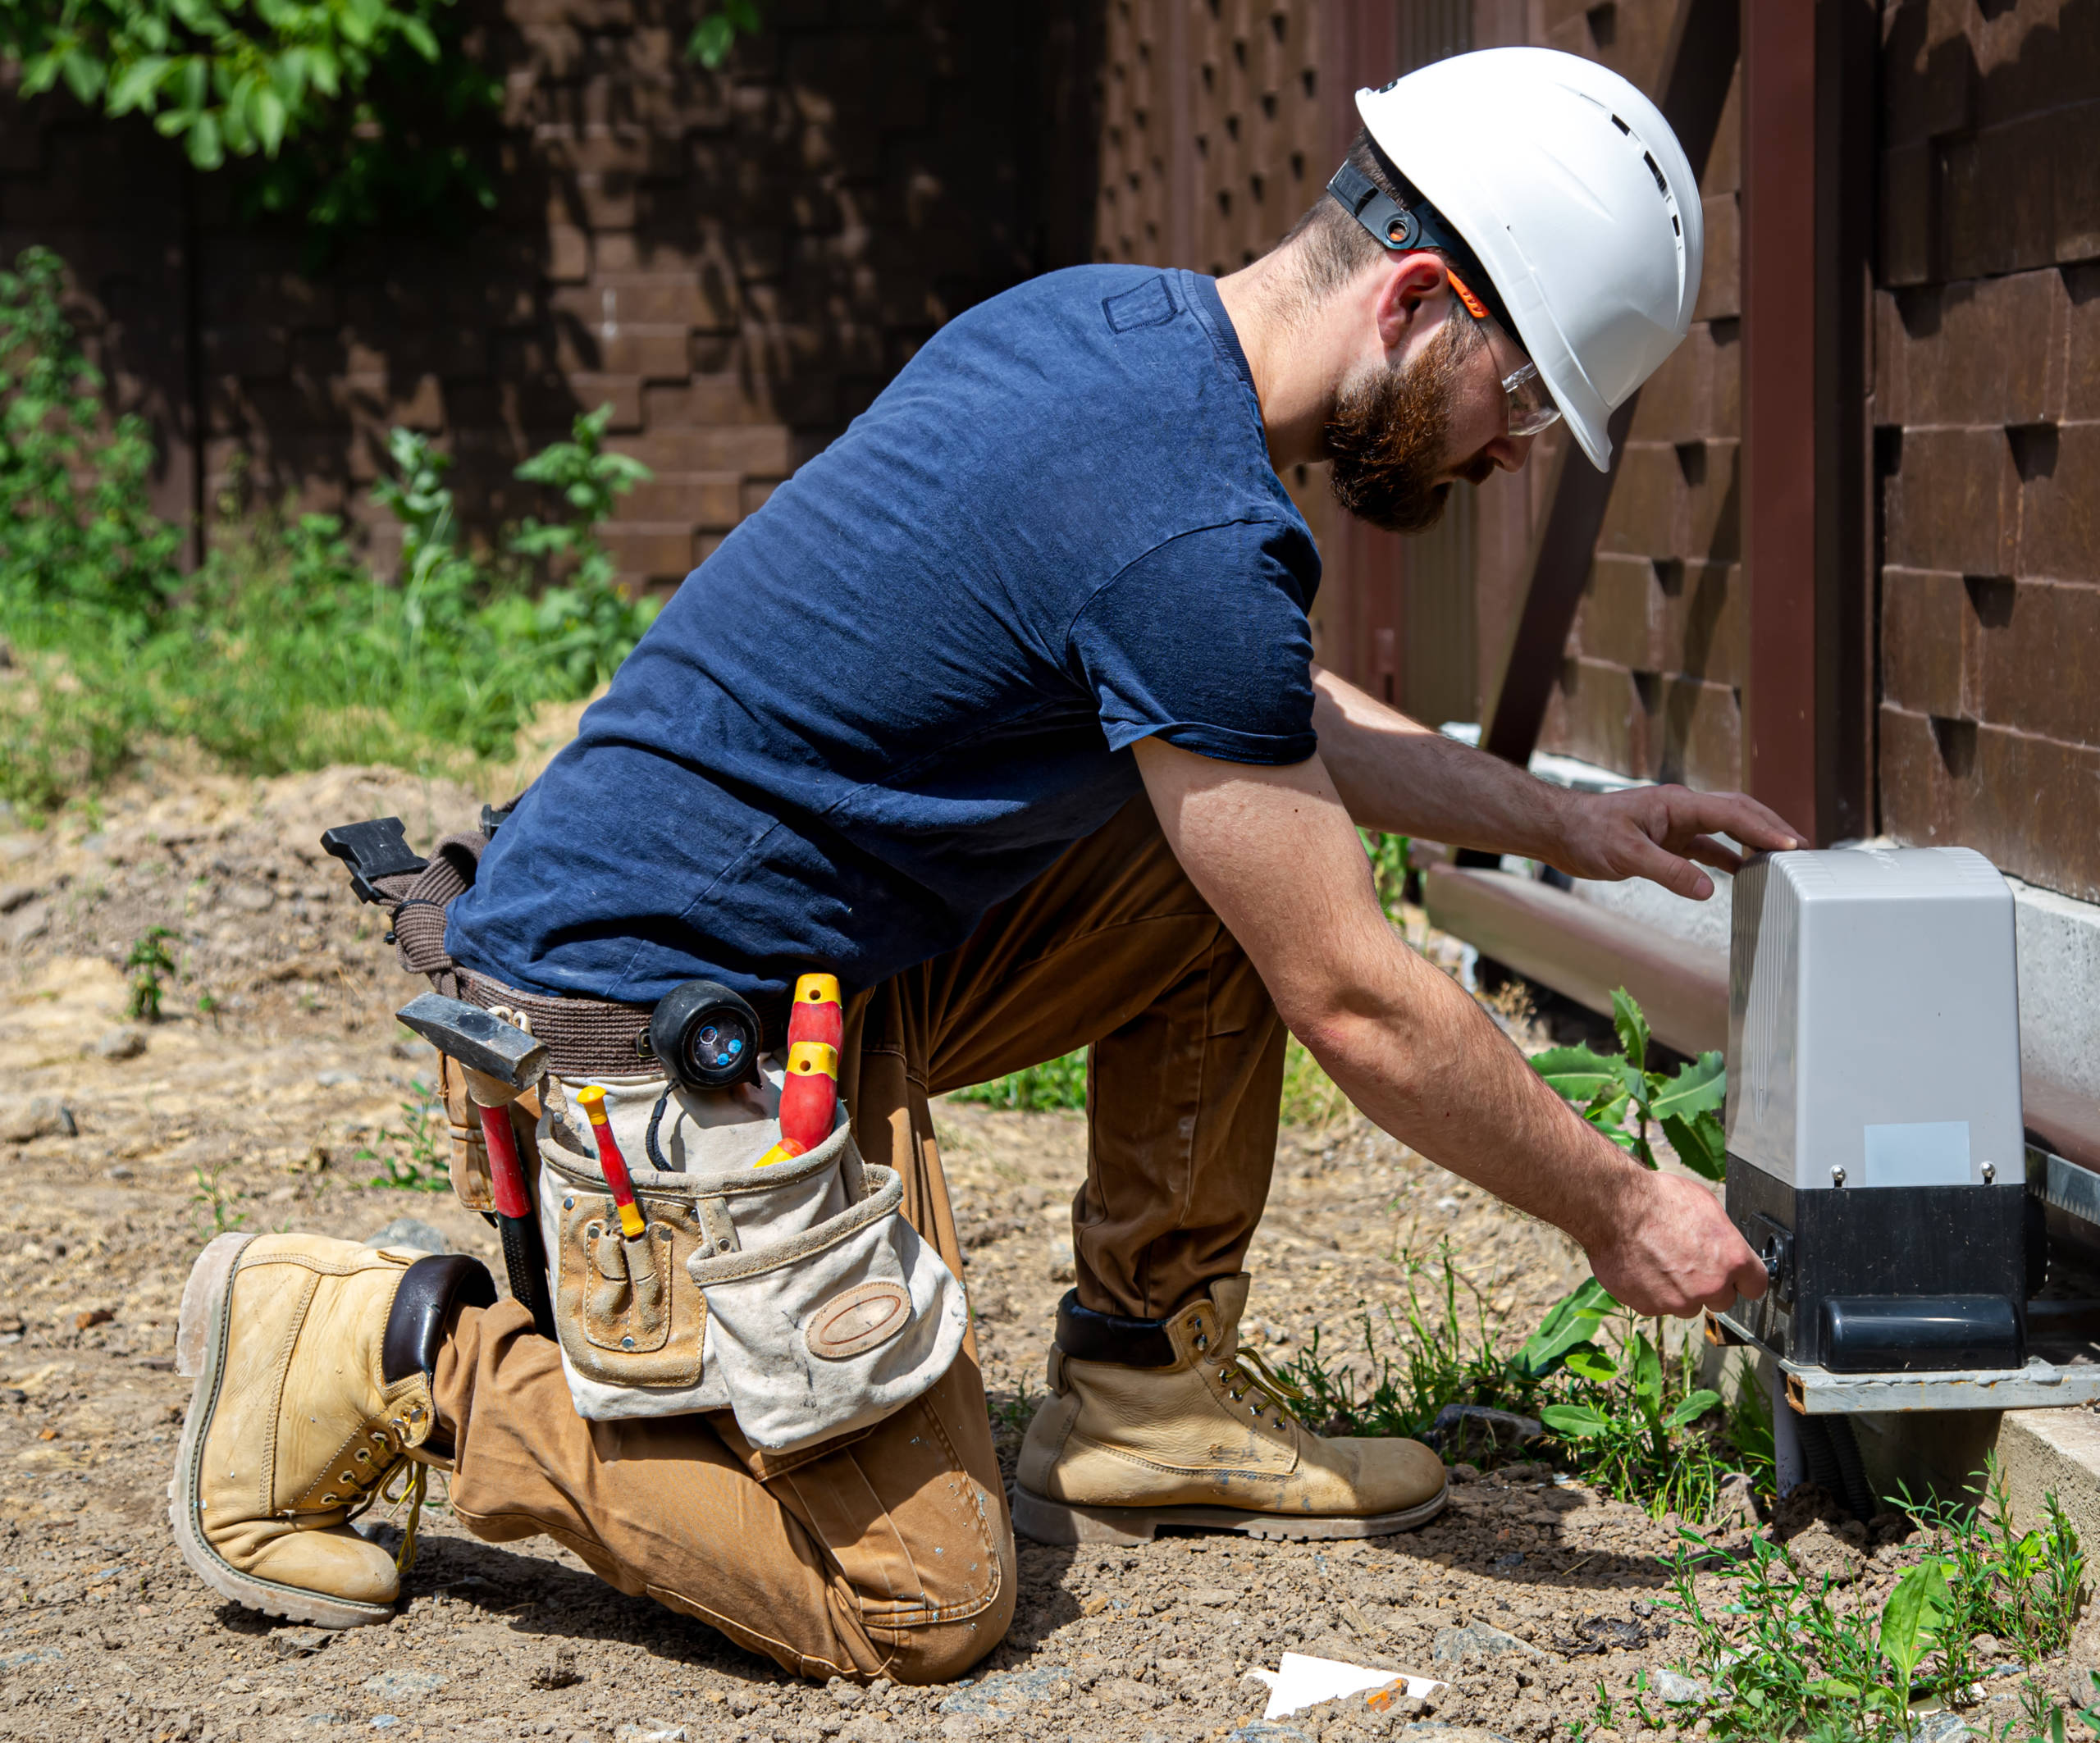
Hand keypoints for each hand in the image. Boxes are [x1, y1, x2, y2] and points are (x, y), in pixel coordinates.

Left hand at [1548, 784, 1800, 900]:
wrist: (1558, 831)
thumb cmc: (1587, 834)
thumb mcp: (1627, 855)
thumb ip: (1668, 871)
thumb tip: (1709, 889)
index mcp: (1677, 804)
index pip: (1732, 814)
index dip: (1764, 829)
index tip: (1792, 845)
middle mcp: (1681, 809)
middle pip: (1738, 814)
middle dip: (1771, 828)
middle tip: (1802, 848)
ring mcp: (1675, 823)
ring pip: (1725, 829)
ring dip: (1754, 842)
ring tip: (1783, 859)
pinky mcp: (1666, 840)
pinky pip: (1706, 846)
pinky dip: (1727, 857)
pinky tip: (1741, 872)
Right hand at [1584, 1170, 1767, 1318]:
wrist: (1613, 1209)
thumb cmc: (1657, 1199)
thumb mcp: (1705, 1205)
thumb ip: (1721, 1236)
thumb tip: (1722, 1246)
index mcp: (1732, 1259)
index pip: (1756, 1286)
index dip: (1744, 1280)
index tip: (1737, 1278)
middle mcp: (1711, 1285)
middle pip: (1723, 1301)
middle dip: (1709, 1286)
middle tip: (1688, 1264)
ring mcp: (1680, 1300)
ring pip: (1688, 1305)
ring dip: (1679, 1292)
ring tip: (1659, 1262)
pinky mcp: (1651, 1307)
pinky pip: (1657, 1305)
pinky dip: (1651, 1292)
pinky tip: (1641, 1267)